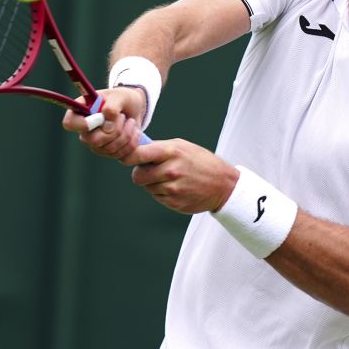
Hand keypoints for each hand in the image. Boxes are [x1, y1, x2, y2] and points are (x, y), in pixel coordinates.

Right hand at [61, 86, 146, 162]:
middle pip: (94, 141)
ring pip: (110, 148)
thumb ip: (112, 107)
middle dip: (115, 129)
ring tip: (130, 121)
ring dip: (126, 134)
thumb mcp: (120, 96)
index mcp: (80, 111)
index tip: (100, 118)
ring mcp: (95, 144)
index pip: (70, 123)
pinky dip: (132, 142)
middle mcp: (84, 130)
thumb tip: (108, 125)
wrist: (134, 108)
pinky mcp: (108, 152)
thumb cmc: (123, 99)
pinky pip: (120, 154)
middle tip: (123, 116)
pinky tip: (134, 131)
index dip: (82, 124)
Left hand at [124, 139, 238, 213]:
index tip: (126, 158)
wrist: (223, 185)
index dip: (127, 156)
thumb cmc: (201, 162)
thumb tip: (136, 149)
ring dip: (153, 184)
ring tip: (171, 178)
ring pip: (147, 187)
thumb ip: (159, 147)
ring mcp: (172, 188)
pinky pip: (157, 197)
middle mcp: (170, 171)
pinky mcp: (174, 203)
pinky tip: (177, 187)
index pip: (137, 154)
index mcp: (171, 152)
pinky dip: (162, 193)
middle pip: (137, 176)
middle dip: (141, 173)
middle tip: (152, 170)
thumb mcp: (182, 146)